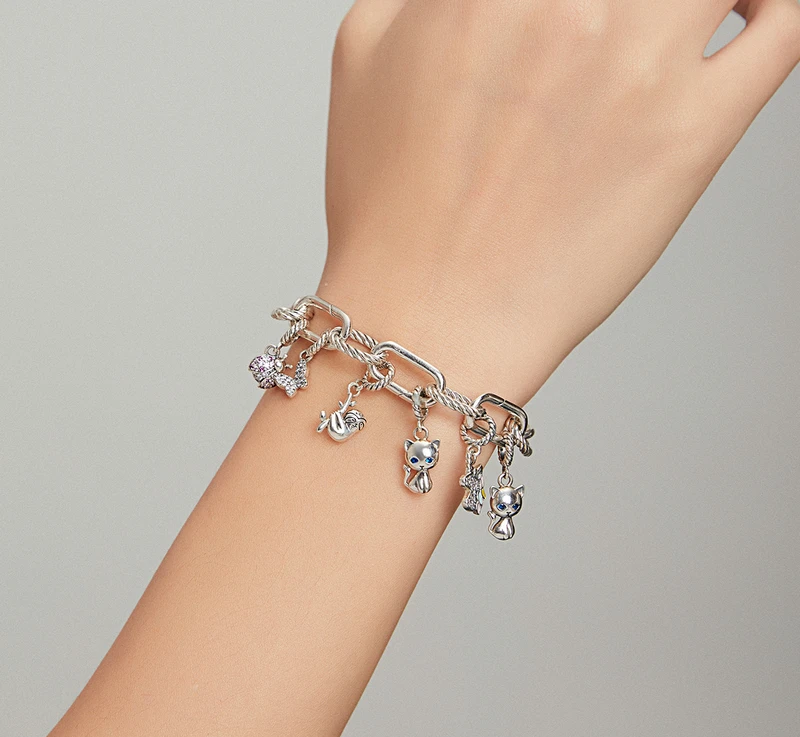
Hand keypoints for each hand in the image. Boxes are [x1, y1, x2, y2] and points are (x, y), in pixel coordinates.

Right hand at [320, 0, 799, 399]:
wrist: (432, 312)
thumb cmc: (390, 209)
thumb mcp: (362, 55)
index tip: (561, 1)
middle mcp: (577, 2)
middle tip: (616, 17)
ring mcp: (643, 66)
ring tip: (681, 10)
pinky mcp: (695, 133)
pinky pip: (783, 29)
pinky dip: (777, 3)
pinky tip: (750, 9)